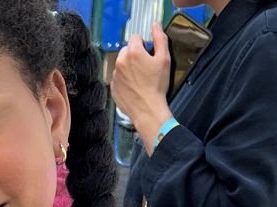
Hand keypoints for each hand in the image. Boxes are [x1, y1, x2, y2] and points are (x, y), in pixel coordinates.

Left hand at [111, 23, 171, 147]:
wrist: (148, 110)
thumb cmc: (157, 85)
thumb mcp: (164, 59)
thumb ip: (160, 39)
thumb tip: (156, 25)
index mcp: (133, 52)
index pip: (136, 38)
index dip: (144, 45)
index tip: (149, 55)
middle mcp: (120, 62)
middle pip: (127, 50)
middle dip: (135, 55)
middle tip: (145, 68)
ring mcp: (114, 76)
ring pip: (121, 64)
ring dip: (129, 68)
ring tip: (140, 79)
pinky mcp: (113, 88)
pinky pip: (118, 78)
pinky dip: (124, 80)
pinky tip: (134, 87)